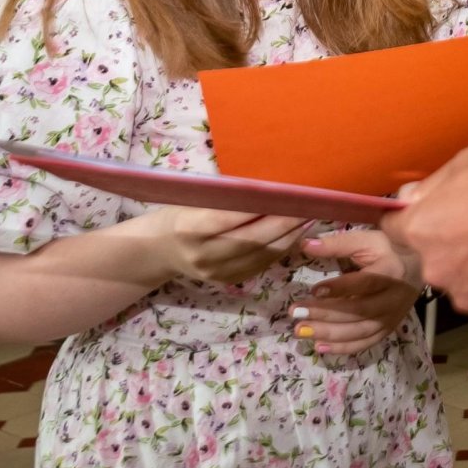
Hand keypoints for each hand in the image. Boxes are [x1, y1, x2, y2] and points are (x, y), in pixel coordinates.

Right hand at [152, 207, 312, 286]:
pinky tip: (296, 234)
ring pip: (261, 255)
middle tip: (308, 206)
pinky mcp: (229, 282)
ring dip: (289, 237)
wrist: (158, 251)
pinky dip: (282, 249)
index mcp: (188, 228)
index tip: (285, 194)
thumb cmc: (178, 214)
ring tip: (309, 218)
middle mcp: (202, 255)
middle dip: (284, 223)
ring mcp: (216, 273)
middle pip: (251, 239)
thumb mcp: (192, 200)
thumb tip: (266, 186)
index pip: (229, 218)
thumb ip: (223, 197)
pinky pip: (262, 264)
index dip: (259, 208)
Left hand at [291, 229, 421, 354]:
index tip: (314, 290)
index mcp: (391, 271)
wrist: (419, 266)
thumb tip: (306, 245)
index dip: (339, 288)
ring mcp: (393, 317)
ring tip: (301, 331)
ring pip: (360, 331)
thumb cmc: (387, 249)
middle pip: (359, 311)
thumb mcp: (365, 239)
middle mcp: (394, 298)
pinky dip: (343, 348)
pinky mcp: (389, 329)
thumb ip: (337, 244)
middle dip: (325, 314)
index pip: (364, 282)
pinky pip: (366, 343)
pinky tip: (319, 346)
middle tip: (296, 313)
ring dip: (329, 333)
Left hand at [383, 142, 467, 325]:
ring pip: (466, 284)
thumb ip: (432, 187)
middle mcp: (436, 268)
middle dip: (456, 247)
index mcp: (421, 230)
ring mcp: (467, 295)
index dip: (417, 222)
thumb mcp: (466, 163)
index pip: (396, 231)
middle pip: (436, 260)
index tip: (432, 219)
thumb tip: (413, 197)